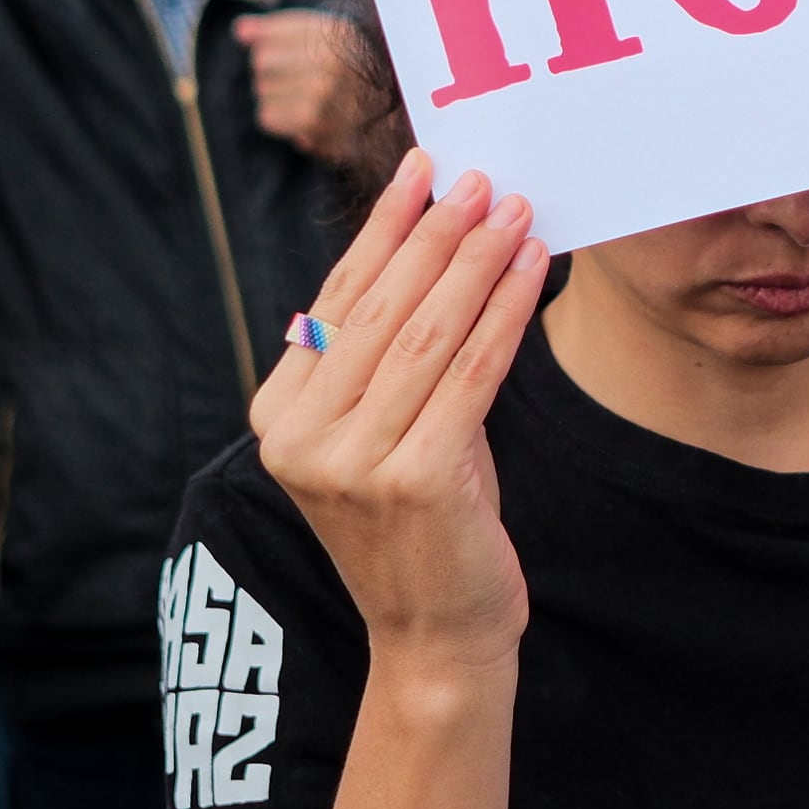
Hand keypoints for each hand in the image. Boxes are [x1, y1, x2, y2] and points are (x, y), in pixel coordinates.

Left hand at [236, 13, 372, 166]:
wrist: (393, 110)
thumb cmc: (352, 67)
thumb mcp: (323, 35)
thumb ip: (276, 29)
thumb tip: (239, 31)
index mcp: (333, 33)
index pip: (266, 39)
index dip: (272, 46)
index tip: (292, 55)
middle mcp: (328, 61)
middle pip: (261, 63)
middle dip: (274, 70)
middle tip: (303, 78)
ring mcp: (321, 94)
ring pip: (262, 91)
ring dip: (276, 96)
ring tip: (306, 97)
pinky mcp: (314, 125)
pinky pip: (267, 116)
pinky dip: (279, 119)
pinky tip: (303, 116)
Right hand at [251, 151, 546, 681]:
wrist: (435, 636)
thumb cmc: (421, 522)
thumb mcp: (385, 431)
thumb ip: (387, 358)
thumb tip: (434, 245)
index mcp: (278, 418)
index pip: (337, 301)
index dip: (383, 231)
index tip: (421, 173)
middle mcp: (301, 439)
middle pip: (381, 308)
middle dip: (435, 233)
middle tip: (478, 177)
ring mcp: (352, 464)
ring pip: (427, 333)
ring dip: (476, 261)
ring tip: (514, 210)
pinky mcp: (413, 481)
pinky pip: (471, 373)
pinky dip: (505, 311)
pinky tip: (531, 270)